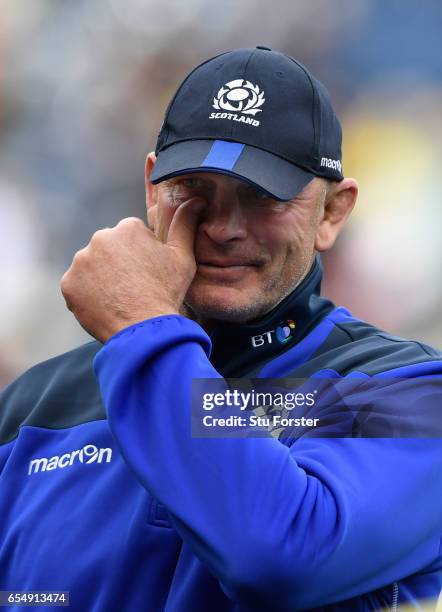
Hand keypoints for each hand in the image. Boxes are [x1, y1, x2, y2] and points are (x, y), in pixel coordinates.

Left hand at [61, 197, 205, 341]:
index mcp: (127, 228)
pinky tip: (106, 306)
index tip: (149, 274)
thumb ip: (185, 224)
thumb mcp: (183, 256)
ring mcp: (81, 261)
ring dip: (102, 279)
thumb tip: (195, 200)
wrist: (144, 329)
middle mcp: (100, 238)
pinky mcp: (69, 284)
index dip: (142, 257)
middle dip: (119, 265)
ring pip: (92, 268)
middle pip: (109, 251)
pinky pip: (78, 287)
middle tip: (134, 287)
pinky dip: (88, 296)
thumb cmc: (166, 292)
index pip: (131, 238)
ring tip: (120, 298)